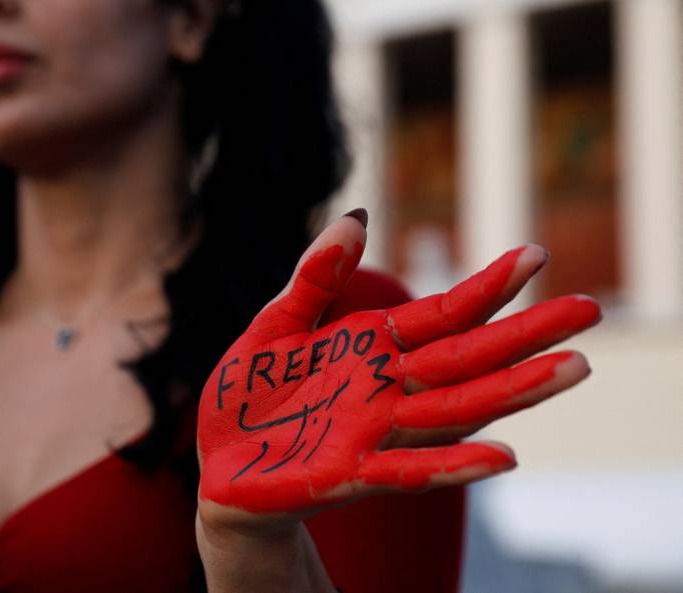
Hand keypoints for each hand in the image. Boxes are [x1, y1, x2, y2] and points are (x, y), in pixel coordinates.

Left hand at [197, 211, 600, 529]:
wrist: (219, 461)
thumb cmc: (250, 392)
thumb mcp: (276, 325)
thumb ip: (315, 277)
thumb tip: (359, 216)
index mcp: (372, 346)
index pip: (442, 314)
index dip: (487, 287)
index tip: (535, 254)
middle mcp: (387, 388)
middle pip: (467, 359)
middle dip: (525, 336)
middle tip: (589, 310)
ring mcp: (375, 432)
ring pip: (455, 410)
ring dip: (511, 393)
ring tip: (570, 368)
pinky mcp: (350, 473)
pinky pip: (409, 470)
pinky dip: (452, 465)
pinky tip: (502, 458)